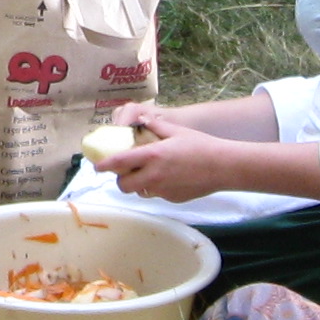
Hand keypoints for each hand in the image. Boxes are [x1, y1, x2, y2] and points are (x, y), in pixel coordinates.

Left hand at [99, 123, 232, 201]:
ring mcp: (162, 190)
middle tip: (125, 170)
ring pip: (138, 192)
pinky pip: (155, 195)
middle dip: (121, 179)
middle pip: (123, 185)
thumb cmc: (200, 145)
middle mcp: (153, 175)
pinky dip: (155, 188)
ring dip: (137, 184)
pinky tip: (168, 178)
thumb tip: (139, 120)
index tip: (97, 166)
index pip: (118, 163)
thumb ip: (154, 127)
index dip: (104, 166)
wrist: (223, 166)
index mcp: (151, 156)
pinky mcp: (171, 199)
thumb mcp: (176, 131)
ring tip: (147, 173)